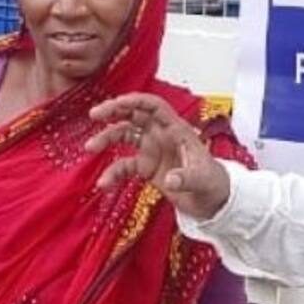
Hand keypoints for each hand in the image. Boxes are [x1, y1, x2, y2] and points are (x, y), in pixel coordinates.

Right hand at [86, 94, 230, 219]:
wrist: (213, 201)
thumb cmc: (213, 182)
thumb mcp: (203, 179)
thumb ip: (187, 178)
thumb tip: (170, 179)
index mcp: (176, 129)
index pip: (154, 106)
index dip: (135, 101)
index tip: (117, 103)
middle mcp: (161, 135)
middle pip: (134, 115)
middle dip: (114, 112)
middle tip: (94, 115)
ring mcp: (152, 150)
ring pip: (124, 136)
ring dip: (107, 139)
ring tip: (90, 147)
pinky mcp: (146, 168)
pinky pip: (124, 166)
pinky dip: (112, 173)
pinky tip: (103, 184)